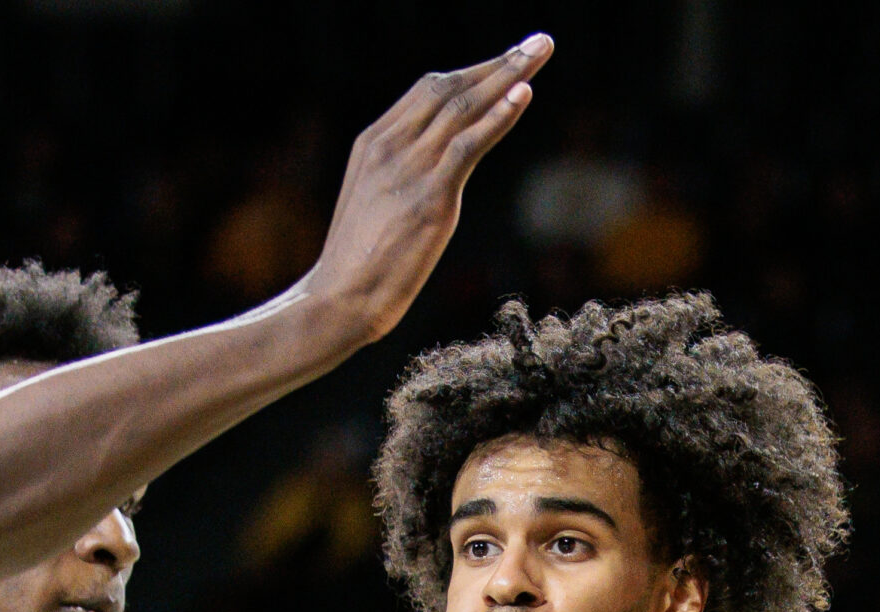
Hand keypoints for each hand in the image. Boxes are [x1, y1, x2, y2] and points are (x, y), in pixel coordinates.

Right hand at [305, 34, 552, 343]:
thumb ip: (401, 176)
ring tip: (541, 51)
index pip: (428, 90)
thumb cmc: (358, 263)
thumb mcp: (374, 203)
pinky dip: (499, 117)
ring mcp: (409, 170)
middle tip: (538, 42)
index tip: (506, 60)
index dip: (472, 71)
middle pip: (450, 87)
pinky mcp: (429, 198)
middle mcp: (390, 146)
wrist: (338, 300)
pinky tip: (524, 94)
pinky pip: (469, 145)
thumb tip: (437, 170)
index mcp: (373, 143)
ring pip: (464, 107)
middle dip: (499, 62)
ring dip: (509, 75)